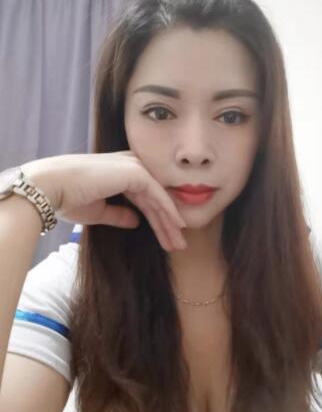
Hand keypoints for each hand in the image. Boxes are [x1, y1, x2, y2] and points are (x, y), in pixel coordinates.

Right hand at [21, 151, 187, 251]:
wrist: (51, 187)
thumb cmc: (68, 197)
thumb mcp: (99, 211)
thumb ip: (119, 215)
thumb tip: (136, 222)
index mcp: (120, 173)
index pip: (146, 198)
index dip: (157, 220)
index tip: (167, 240)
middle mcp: (130, 166)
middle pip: (156, 199)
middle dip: (168, 224)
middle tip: (179, 244)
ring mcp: (133, 166)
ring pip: (159, 199)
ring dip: (170, 222)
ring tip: (180, 244)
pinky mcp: (135, 172)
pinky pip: (157, 195)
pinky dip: (168, 211)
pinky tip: (177, 226)